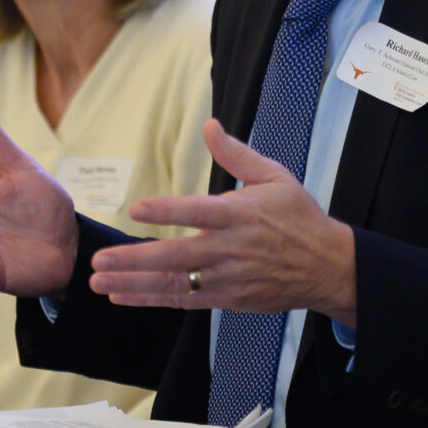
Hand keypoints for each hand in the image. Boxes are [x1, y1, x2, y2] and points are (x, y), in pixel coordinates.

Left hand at [89, 119, 357, 326]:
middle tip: (100, 260)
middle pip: (178, 256)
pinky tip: (123, 295)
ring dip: (135, 283)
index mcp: (241, 214)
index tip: (136, 208)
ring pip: (176, 283)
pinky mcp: (228, 299)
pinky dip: (152, 299)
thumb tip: (209, 126)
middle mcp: (231, 249)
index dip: (168, 210)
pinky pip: (185, 301)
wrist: (328, 267)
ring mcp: (228, 278)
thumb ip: (237, 154)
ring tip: (100, 281)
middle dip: (136, 260)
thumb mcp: (275, 177)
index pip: (199, 212)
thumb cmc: (299, 217)